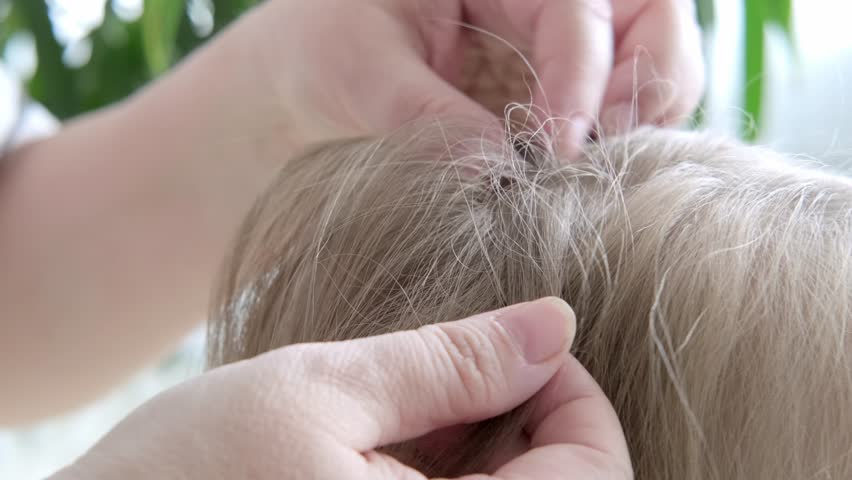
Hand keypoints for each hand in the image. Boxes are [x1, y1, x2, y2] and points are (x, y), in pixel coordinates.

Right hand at [53, 298, 630, 478]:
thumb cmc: (188, 476)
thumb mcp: (322, 393)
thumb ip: (451, 360)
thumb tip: (555, 321)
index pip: (597, 471)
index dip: (572, 392)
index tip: (519, 345)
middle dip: (528, 422)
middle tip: (460, 371)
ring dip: (491, 454)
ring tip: (417, 410)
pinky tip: (399, 450)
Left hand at [220, 0, 702, 155]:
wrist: (309, 82)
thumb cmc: (326, 49)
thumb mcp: (359, 70)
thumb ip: (426, 115)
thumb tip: (498, 173)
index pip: (579, 8)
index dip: (582, 79)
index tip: (556, 151)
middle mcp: (545, 1)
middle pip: (650, 22)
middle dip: (645, 90)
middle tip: (603, 162)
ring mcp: (557, 49)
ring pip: (651, 69)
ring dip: (642, 127)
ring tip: (598, 184)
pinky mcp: (557, 98)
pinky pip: (616, 118)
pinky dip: (616, 153)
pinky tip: (581, 191)